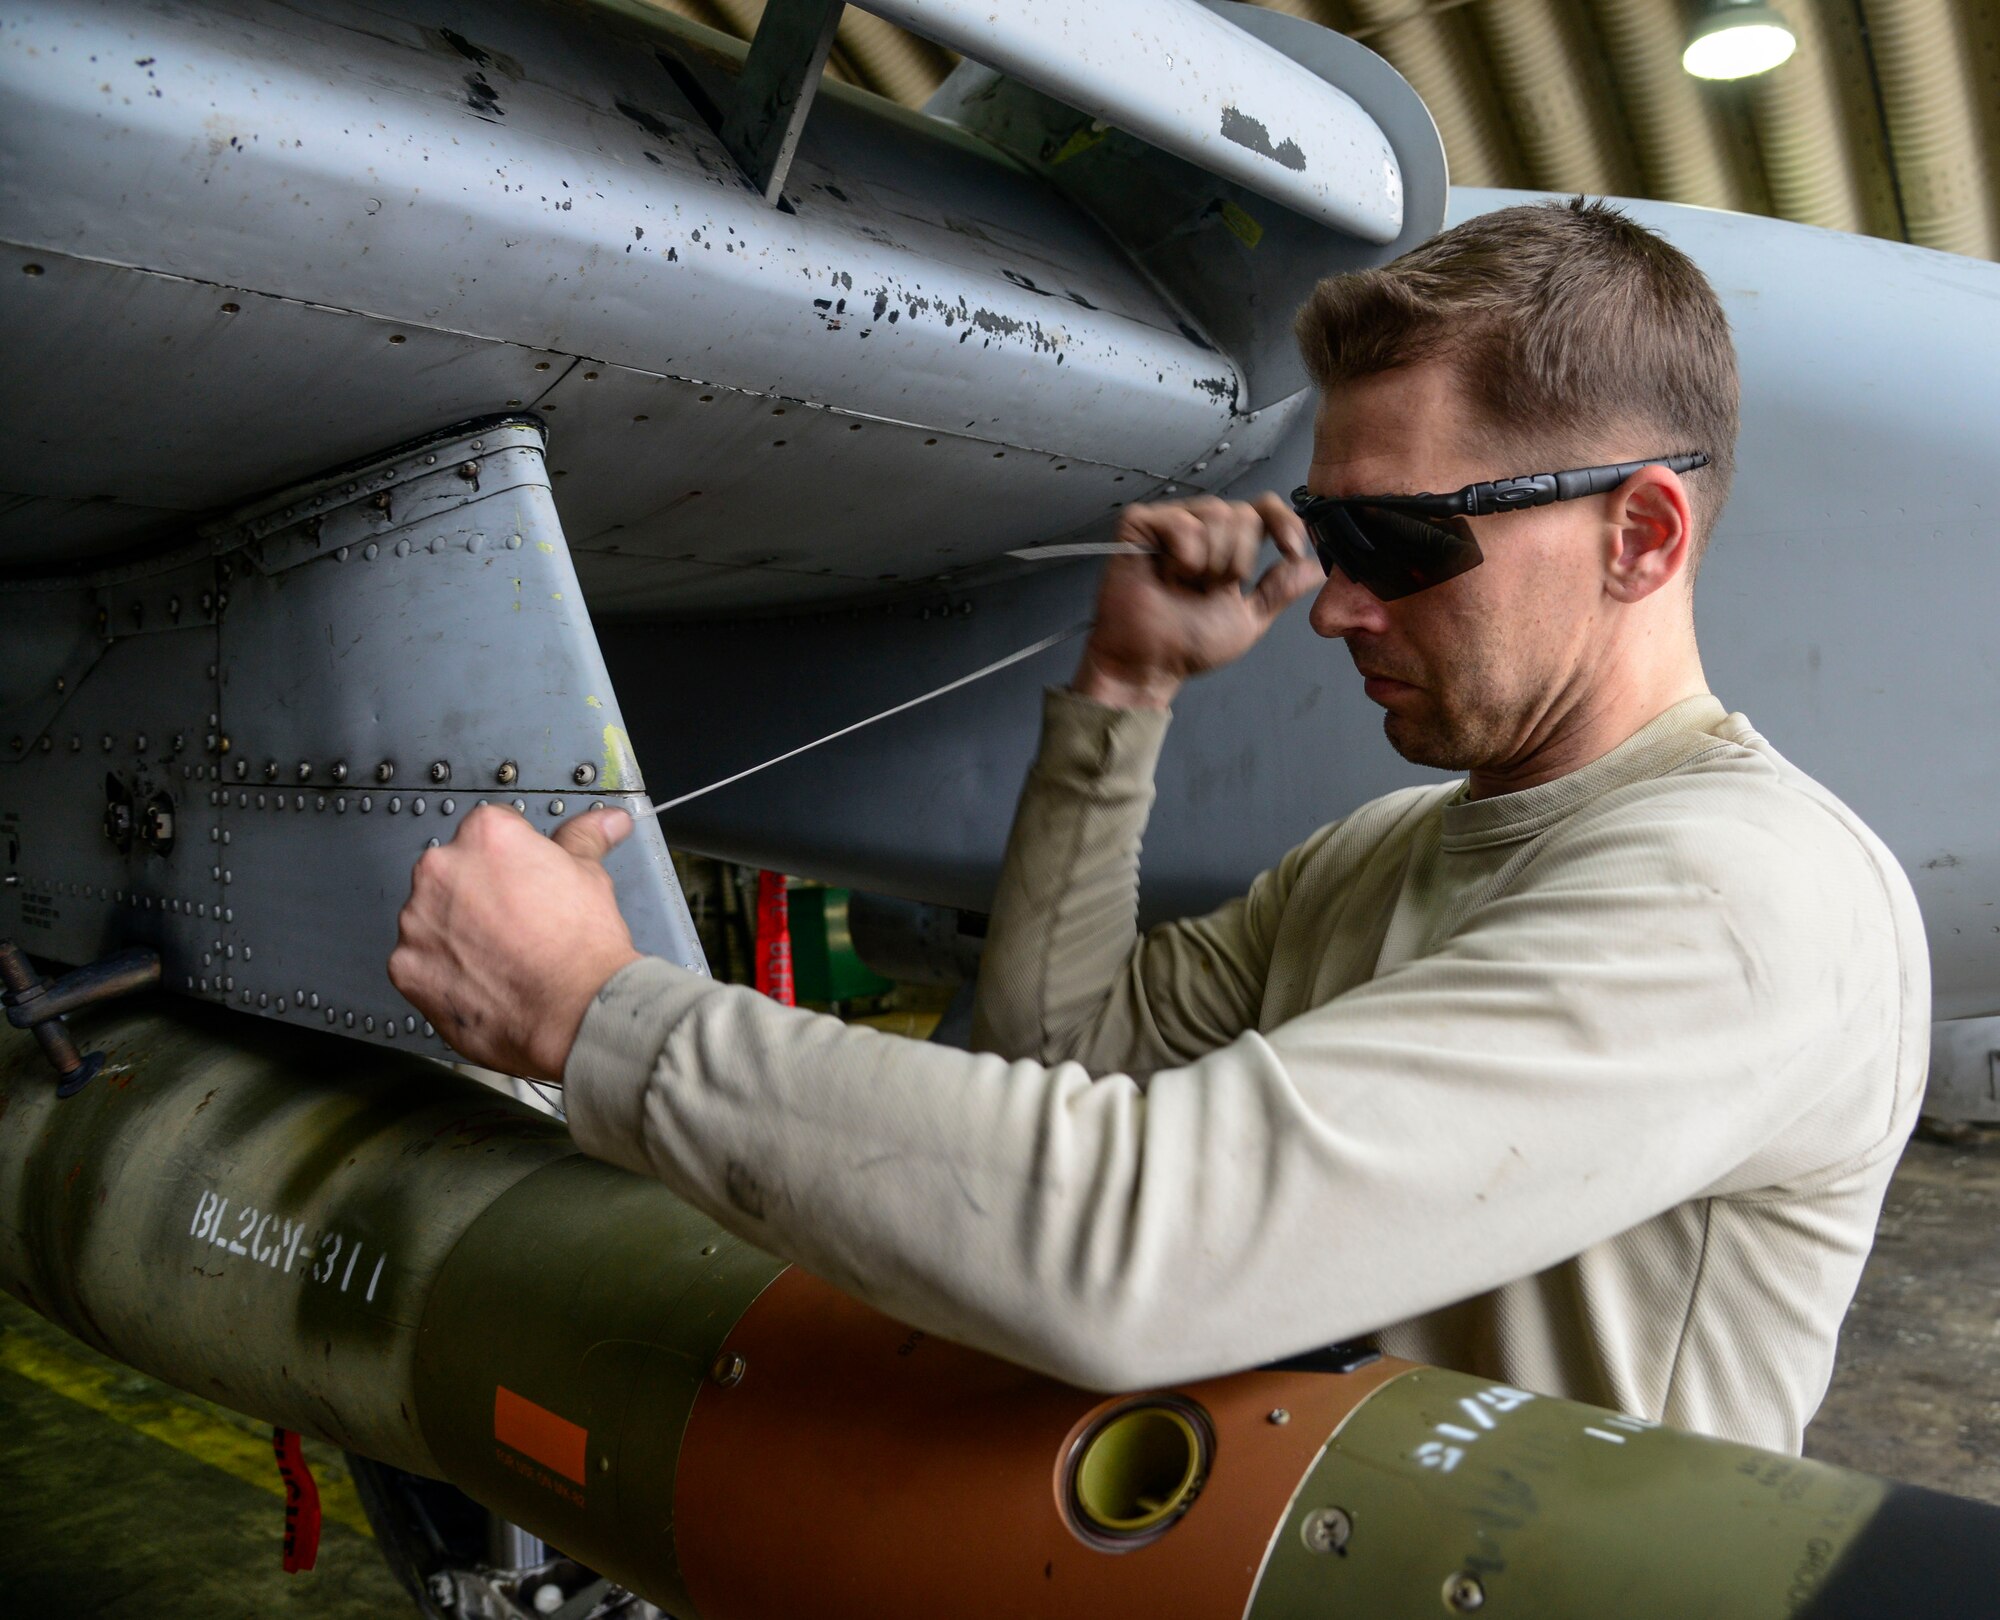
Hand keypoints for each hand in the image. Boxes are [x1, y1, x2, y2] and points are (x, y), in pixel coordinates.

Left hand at [388, 804, 643, 1080]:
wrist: (575, 1012)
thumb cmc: (582, 948)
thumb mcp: (590, 877)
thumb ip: (583, 839)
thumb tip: (605, 822)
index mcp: (486, 836)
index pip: (489, 831)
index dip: (513, 859)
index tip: (525, 880)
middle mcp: (442, 869)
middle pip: (453, 872)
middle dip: (479, 893)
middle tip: (517, 921)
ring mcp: (418, 920)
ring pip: (433, 917)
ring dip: (456, 932)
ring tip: (500, 956)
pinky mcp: (405, 968)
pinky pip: (418, 962)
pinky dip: (442, 971)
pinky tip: (480, 980)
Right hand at [1073, 492, 1321, 708]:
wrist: (1151, 663)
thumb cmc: (1191, 645)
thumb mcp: (1249, 619)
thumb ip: (1279, 589)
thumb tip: (1314, 567)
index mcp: (1228, 546)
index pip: (1264, 509)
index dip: (1283, 521)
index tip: (1290, 550)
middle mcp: (1201, 528)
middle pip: (1242, 514)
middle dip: (1236, 560)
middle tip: (1210, 589)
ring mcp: (1170, 523)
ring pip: (1216, 515)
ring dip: (1209, 562)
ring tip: (1185, 585)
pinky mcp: (1140, 524)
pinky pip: (1181, 522)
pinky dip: (1183, 555)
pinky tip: (1166, 576)